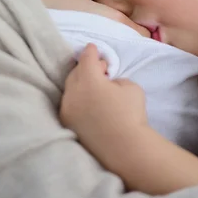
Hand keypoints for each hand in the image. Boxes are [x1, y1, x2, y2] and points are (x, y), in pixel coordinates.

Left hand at [60, 44, 147, 165]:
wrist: (126, 149)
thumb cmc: (131, 114)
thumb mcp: (130, 86)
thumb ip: (114, 79)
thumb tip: (106, 83)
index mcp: (88, 80)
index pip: (86, 58)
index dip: (91, 51)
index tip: (93, 48)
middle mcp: (72, 93)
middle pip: (76, 72)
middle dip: (87, 68)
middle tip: (101, 71)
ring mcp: (67, 110)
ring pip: (70, 89)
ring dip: (81, 84)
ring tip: (95, 89)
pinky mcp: (66, 124)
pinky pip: (69, 104)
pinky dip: (77, 99)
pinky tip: (88, 104)